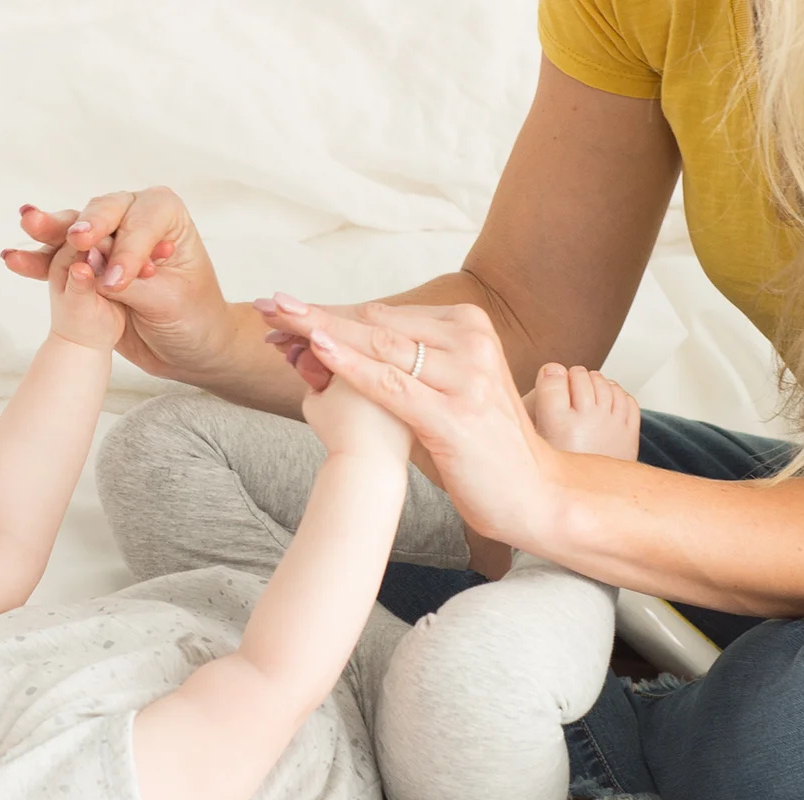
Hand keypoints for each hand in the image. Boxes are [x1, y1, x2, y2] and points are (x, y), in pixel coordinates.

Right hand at [1, 187, 233, 380]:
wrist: (188, 346)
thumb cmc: (193, 318)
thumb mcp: (169, 302)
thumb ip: (131, 283)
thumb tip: (93, 272)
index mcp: (165, 214)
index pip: (140, 222)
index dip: (128, 250)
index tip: (118, 283)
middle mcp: (134, 215)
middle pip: (103, 213)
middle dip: (85, 225)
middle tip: (76, 241)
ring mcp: (106, 236)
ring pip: (74, 229)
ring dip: (49, 230)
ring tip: (28, 223)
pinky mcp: (86, 263)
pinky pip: (58, 260)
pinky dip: (37, 261)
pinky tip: (12, 258)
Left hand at [255, 297, 561, 547]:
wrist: (533, 491)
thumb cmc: (481, 445)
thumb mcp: (446, 391)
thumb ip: (404, 367)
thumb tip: (342, 348)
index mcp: (469, 327)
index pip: (385, 314)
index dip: (331, 313)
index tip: (285, 309)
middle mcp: (470, 343)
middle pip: (378, 323)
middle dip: (317, 314)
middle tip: (270, 304)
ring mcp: (465, 377)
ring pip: (381, 346)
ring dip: (324, 332)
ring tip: (280, 318)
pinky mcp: (454, 414)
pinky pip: (393, 384)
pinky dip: (352, 365)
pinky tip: (319, 349)